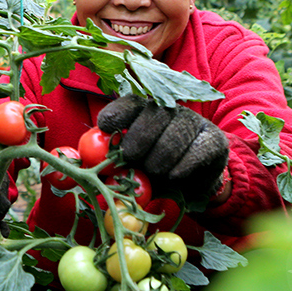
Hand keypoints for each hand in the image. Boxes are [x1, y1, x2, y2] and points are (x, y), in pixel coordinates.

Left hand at [97, 96, 228, 201]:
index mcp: (143, 111)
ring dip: (160, 160)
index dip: (117, 113)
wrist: (191, 186)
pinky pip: (198, 150)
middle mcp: (169, 110)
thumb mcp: (125, 166)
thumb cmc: (150, 172)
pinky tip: (174, 176)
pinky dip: (183, 167)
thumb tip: (77, 161)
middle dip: (139, 141)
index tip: (106, 126)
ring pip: (175, 135)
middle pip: (153, 115)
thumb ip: (104, 160)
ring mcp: (193, 122)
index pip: (129, 103)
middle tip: (132, 160)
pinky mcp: (214, 140)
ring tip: (155, 174)